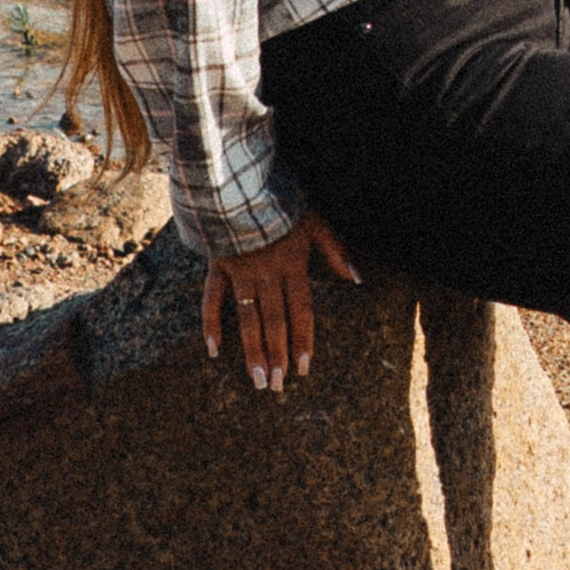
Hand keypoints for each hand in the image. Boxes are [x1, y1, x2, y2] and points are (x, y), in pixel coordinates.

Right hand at [201, 212, 359, 394]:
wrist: (241, 182)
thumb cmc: (282, 203)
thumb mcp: (315, 221)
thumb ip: (335, 249)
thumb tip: (357, 278)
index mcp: (292, 264)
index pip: (301, 311)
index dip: (303, 340)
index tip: (304, 368)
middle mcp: (267, 273)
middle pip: (274, 321)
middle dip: (276, 356)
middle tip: (276, 387)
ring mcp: (240, 271)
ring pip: (247, 318)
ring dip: (251, 350)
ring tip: (255, 379)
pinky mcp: (218, 266)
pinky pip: (212, 299)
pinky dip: (211, 324)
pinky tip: (213, 350)